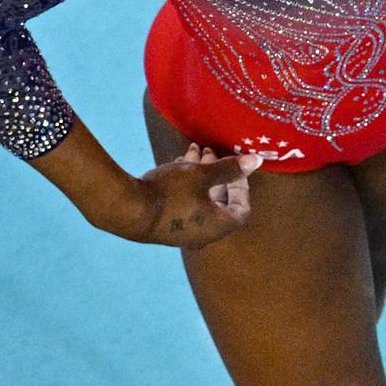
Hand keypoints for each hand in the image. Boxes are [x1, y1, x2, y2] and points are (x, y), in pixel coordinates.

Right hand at [120, 142, 261, 248]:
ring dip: (200, 175)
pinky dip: (186, 185)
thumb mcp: (201, 175)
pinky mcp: (166, 225)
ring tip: (193, 151)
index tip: (236, 167)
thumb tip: (257, 161)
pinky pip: (184, 203)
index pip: (242, 209)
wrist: (128, 211)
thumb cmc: (171, 193)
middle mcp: (204, 233)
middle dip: (218, 175)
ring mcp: (183, 232)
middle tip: (211, 153)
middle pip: (219, 202)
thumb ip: (229, 169)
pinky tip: (178, 163)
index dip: (242, 186)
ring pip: (200, 200)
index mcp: (218, 226)